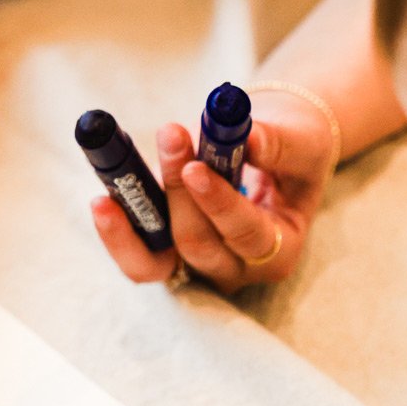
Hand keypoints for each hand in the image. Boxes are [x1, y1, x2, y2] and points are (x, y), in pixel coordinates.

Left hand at [91, 88, 337, 293]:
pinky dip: (120, 233)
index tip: (195, 167)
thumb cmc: (296, 149)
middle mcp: (238, 269)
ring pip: (158, 267)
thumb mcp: (302, 141)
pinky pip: (140, 256)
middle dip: (178, 194)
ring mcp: (199, 266)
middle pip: (199, 247)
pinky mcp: (170, 254)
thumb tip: (246, 137)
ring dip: (130, 231)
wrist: (278, 152)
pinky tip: (103, 201)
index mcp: (281, 250)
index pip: (247, 236)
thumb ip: (278, 144)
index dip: (219, 204)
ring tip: (106, 199)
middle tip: (170, 136)